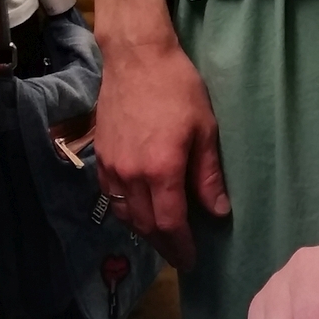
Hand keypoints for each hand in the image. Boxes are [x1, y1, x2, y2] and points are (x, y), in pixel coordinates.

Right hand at [94, 30, 229, 269]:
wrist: (136, 57)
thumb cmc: (178, 88)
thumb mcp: (205, 129)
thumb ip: (208, 175)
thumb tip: (218, 211)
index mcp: (161, 170)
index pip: (170, 223)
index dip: (181, 247)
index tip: (191, 261)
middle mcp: (131, 175)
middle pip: (145, 225)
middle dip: (164, 246)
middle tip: (179, 255)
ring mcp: (112, 166)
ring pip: (125, 214)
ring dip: (144, 231)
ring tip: (162, 237)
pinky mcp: (100, 156)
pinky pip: (111, 196)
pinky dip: (126, 211)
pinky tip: (139, 209)